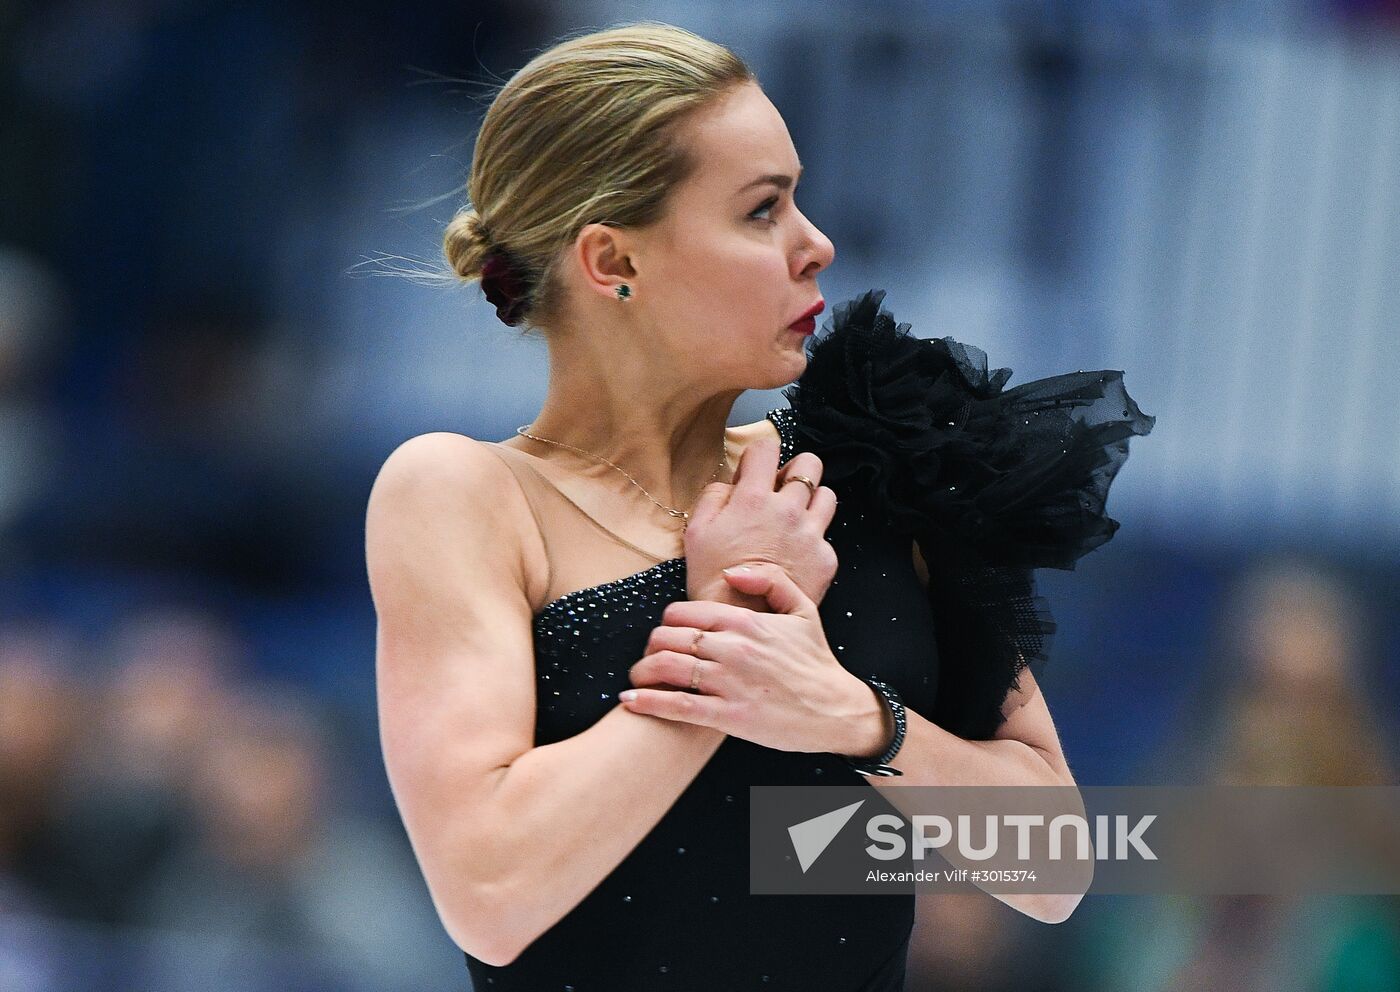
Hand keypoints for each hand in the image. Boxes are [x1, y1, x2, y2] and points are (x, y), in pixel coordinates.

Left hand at [620, 561, 888, 756]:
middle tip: (648, 656)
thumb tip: (730, 573)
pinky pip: (677, 706)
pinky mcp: (729, 716)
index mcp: (745, 621)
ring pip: (667, 668)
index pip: (683, 611)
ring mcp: (729, 682)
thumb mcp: (802, 609)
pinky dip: (648, 702)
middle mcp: (733, 648)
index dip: (665, 621)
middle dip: (650, 646)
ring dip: (641, 671)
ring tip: (636, 678)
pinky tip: (631, 701)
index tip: (665, 632)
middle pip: (667, 637)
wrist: (836, 709)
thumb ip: (768, 580)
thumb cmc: (816, 661)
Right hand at [684, 435, 838, 608]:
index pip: (766, 447)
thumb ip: (714, 495)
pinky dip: (812, 540)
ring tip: (792, 520)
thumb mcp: (696, 531)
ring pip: (826, 495)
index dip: (758, 456)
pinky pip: (826, 535)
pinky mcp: (825, 558)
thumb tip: (732, 483)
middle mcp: (788, 510)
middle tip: (779, 491)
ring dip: (810, 501)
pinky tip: (794, 555)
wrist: (742, 621)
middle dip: (794, 471)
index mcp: (754, 498)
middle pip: (809, 463)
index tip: (752, 474)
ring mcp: (811, 534)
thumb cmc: (713, 579)